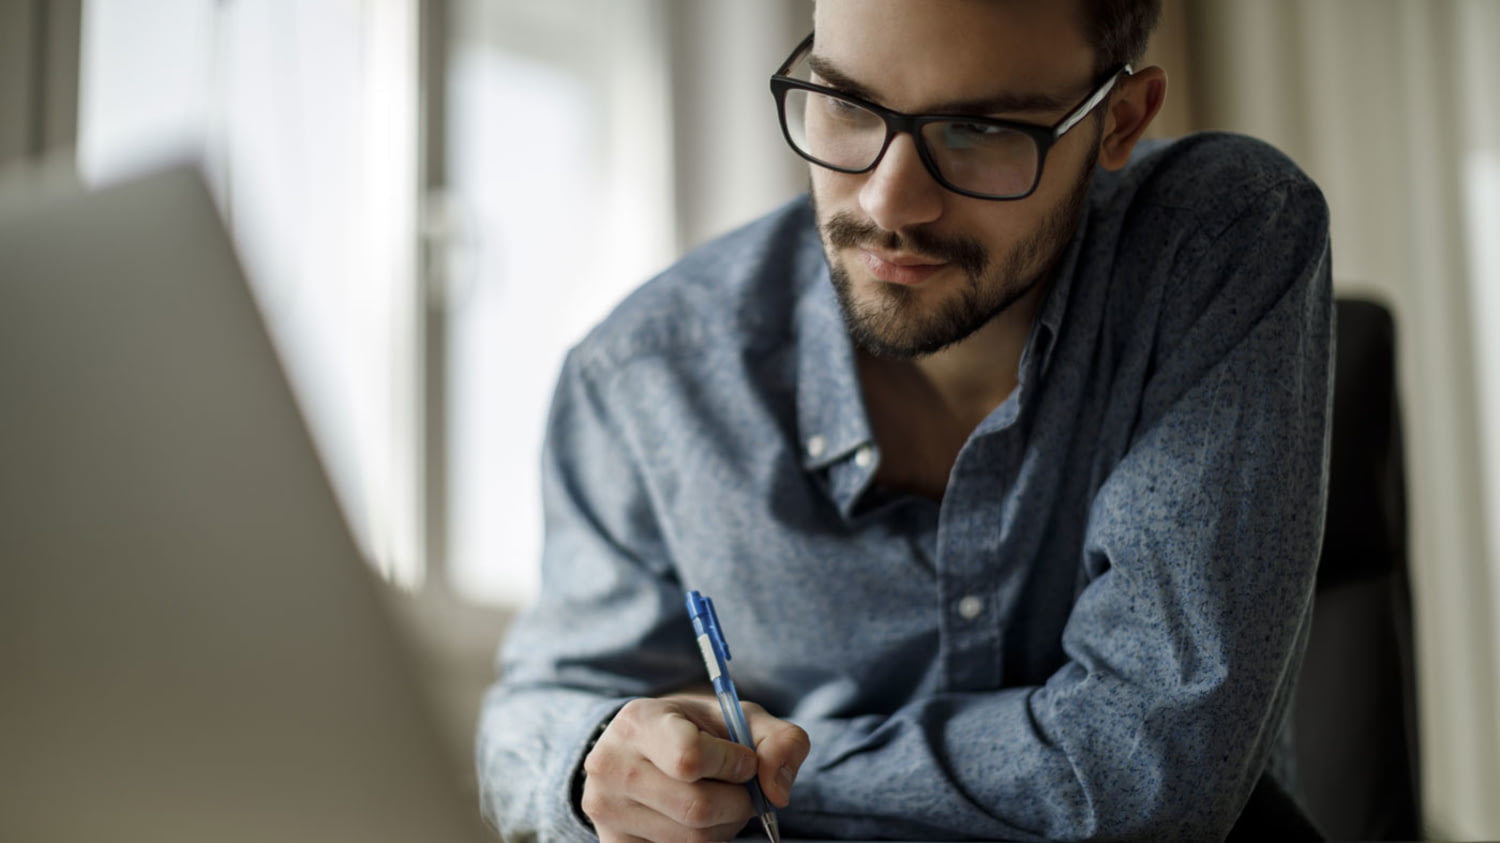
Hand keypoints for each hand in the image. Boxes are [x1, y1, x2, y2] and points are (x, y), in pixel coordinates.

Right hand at [581, 694, 810, 842]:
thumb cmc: (698, 730)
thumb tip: (777, 793)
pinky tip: (696, 821)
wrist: (643, 750)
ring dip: (724, 826)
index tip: (744, 760)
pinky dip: (704, 842)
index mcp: (638, 722)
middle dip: (738, 803)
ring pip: (691, 839)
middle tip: (741, 789)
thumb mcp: (740, 719)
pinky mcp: (612, 842)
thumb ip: (780, 741)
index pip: (689, 757)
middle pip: (696, 808)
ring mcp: (606, 809)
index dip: (733, 765)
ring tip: (719, 802)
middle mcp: (610, 765)